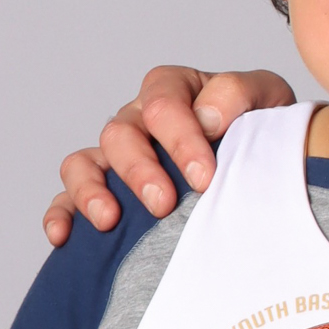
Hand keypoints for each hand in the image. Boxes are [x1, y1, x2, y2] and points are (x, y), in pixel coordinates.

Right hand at [43, 66, 297, 244]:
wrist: (267, 166)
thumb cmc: (262, 128)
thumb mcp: (267, 98)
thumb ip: (239, 94)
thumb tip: (207, 116)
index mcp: (174, 90)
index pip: (163, 104)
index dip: (181, 141)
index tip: (204, 179)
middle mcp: (137, 119)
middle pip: (120, 134)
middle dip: (140, 170)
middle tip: (164, 204)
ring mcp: (116, 157)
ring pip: (82, 163)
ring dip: (92, 191)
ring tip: (110, 220)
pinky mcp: (103, 192)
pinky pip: (66, 199)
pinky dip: (61, 216)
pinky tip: (63, 238)